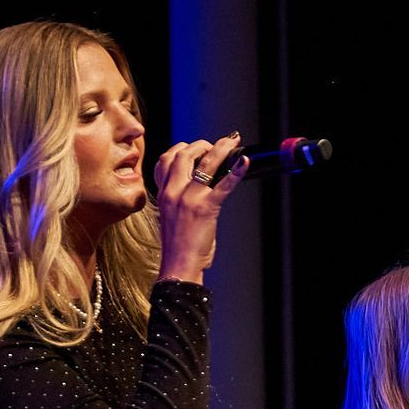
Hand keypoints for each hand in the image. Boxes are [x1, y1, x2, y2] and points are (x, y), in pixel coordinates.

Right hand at [155, 131, 246, 282]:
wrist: (179, 265)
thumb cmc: (178, 245)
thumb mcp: (171, 215)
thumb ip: (179, 198)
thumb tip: (199, 186)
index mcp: (163, 193)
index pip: (165, 159)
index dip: (180, 148)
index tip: (194, 147)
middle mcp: (172, 192)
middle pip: (183, 154)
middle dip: (201, 144)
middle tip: (217, 144)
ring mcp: (188, 199)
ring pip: (204, 164)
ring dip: (220, 149)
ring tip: (231, 142)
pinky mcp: (206, 208)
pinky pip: (223, 185)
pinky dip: (236, 171)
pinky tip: (245, 162)